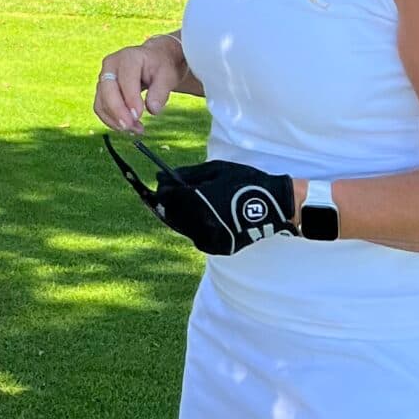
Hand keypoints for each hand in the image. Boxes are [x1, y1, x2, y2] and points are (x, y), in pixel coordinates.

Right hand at [94, 35, 189, 130]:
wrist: (153, 61)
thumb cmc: (161, 67)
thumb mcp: (168, 75)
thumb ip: (160, 91)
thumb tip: (153, 110)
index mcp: (128, 58)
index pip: (125, 80)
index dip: (130, 99)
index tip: (139, 116)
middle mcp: (111, 66)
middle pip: (107, 90)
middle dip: (117, 112)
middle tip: (131, 128)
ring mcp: (104, 78)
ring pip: (102, 102)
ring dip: (116, 120)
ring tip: (136, 129)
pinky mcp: (102, 91)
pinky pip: (101, 108)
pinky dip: (112, 121)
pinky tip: (128, 128)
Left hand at [102, 141, 296, 254]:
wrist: (275, 205)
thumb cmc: (244, 181)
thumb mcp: (214, 171)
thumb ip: (185, 176)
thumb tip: (158, 178)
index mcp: (198, 202)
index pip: (165, 199)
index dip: (154, 191)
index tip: (142, 184)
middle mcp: (200, 224)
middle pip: (169, 215)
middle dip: (162, 204)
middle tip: (155, 194)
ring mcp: (208, 239)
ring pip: (180, 227)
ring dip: (176, 215)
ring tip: (182, 202)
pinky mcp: (216, 247)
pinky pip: (195, 234)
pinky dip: (191, 224)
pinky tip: (197, 213)